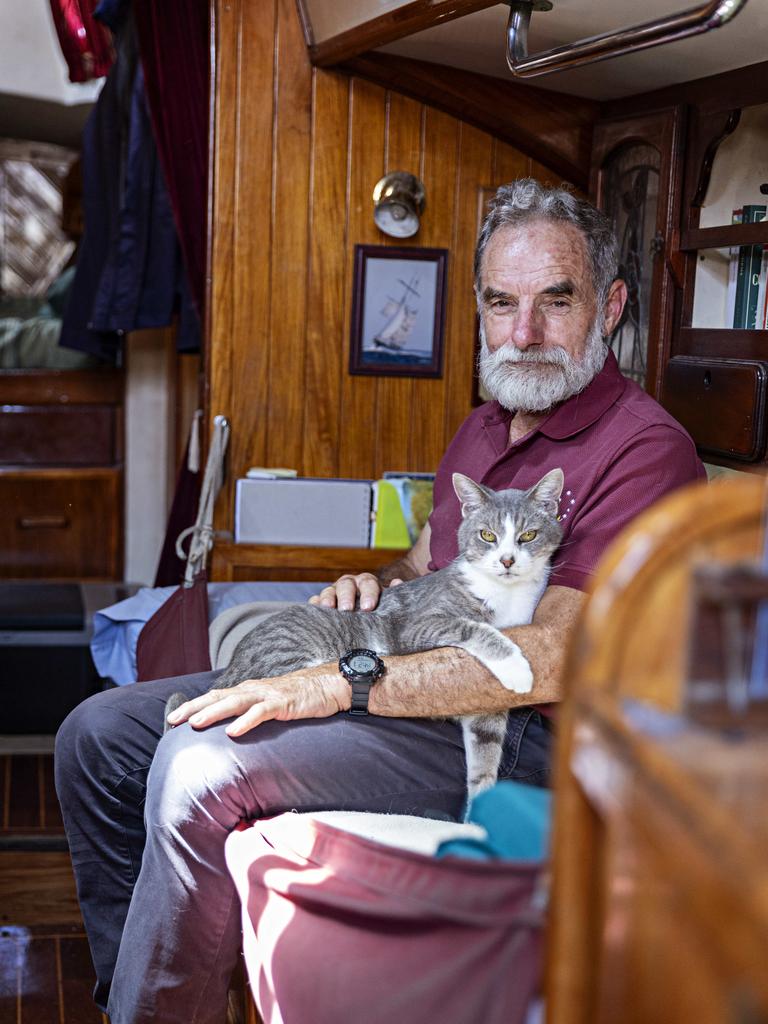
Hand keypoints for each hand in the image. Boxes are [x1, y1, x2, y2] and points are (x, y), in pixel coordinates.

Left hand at [166, 668, 350, 736]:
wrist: (328, 686)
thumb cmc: (297, 697)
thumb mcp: (268, 705)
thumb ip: (249, 713)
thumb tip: (229, 730)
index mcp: (247, 691)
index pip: (214, 697)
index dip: (193, 706)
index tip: (172, 718)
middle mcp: (253, 690)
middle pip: (218, 697)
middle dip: (194, 708)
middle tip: (173, 720)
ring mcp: (267, 695)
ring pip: (235, 702)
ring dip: (213, 712)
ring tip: (195, 724)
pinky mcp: (283, 703)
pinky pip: (261, 712)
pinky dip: (246, 721)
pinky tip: (233, 731)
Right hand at [309, 572, 402, 611]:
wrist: (364, 612)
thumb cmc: (377, 608)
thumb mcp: (388, 602)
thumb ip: (395, 594)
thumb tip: (398, 582)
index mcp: (367, 582)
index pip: (368, 583)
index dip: (368, 594)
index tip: (369, 607)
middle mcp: (350, 584)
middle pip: (346, 585)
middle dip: (346, 596)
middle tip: (347, 609)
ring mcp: (334, 592)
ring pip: (329, 591)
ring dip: (328, 599)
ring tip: (328, 609)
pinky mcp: (321, 602)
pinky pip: (315, 601)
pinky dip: (314, 605)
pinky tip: (315, 612)